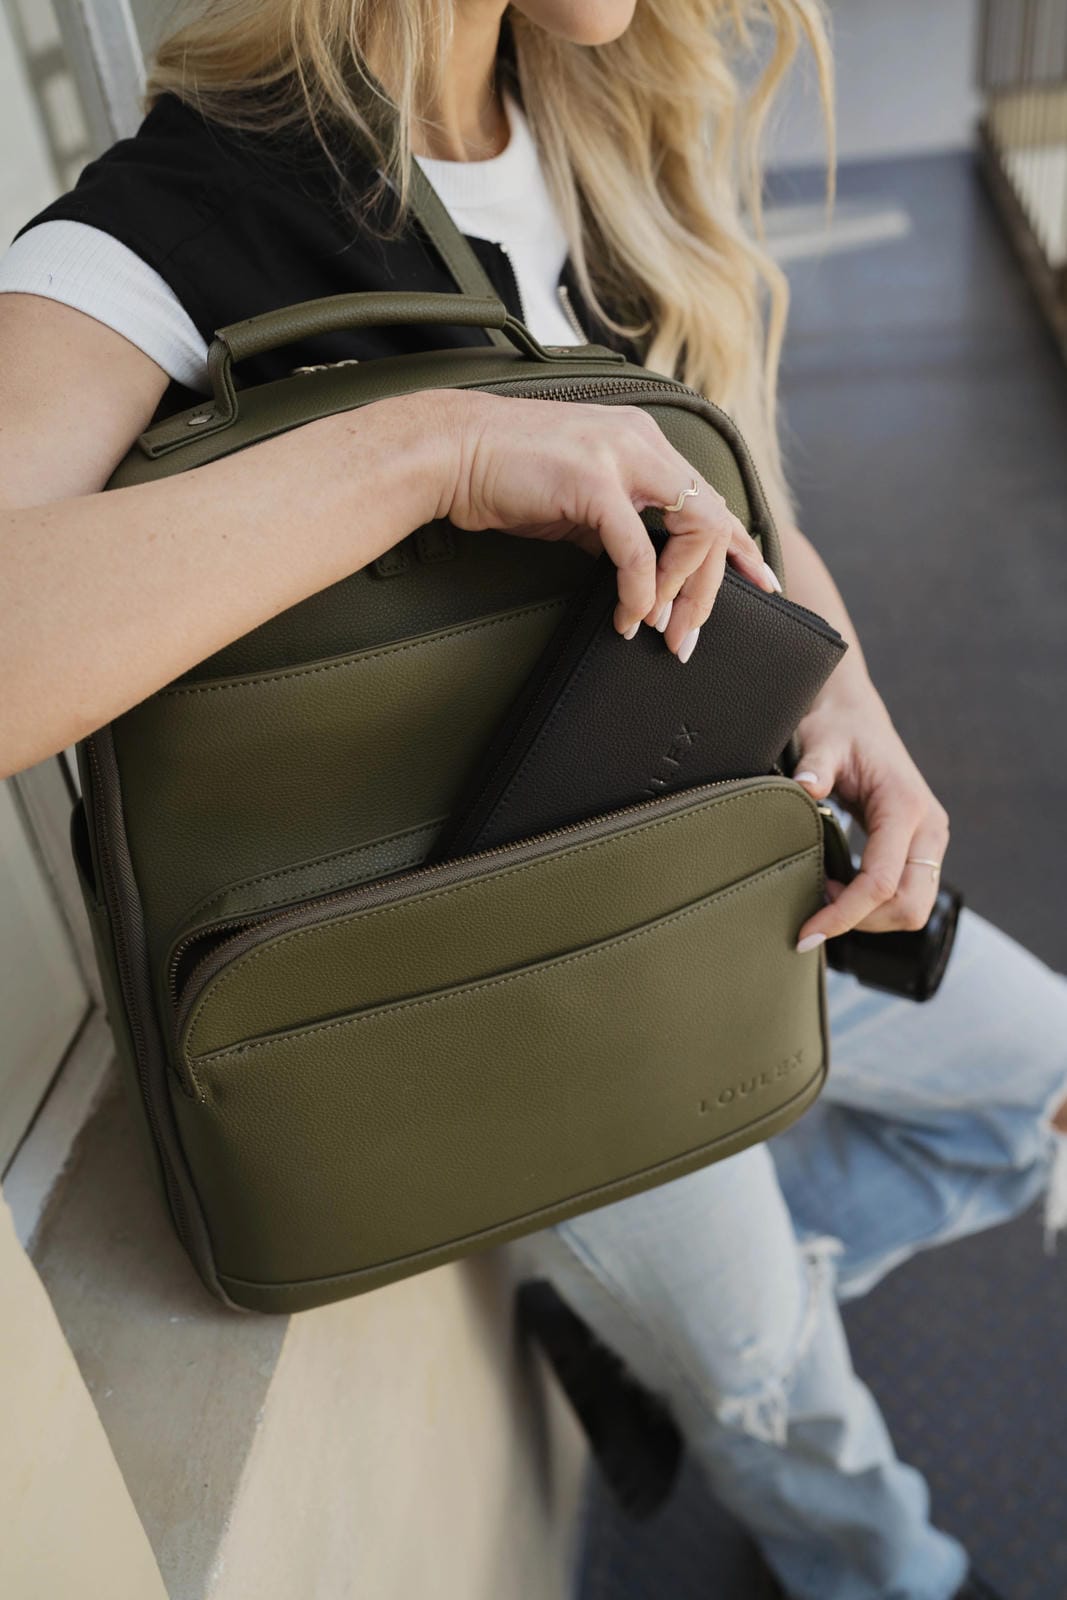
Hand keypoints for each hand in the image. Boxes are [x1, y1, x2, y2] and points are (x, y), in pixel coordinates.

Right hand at [438, 390, 779, 659]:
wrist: (450, 452)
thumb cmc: (504, 476)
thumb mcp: (576, 499)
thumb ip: (616, 525)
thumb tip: (642, 575)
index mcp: (642, 442)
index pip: (711, 495)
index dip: (741, 545)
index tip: (761, 583)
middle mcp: (641, 442)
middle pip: (713, 519)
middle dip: (709, 588)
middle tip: (688, 635)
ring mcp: (620, 458)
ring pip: (693, 530)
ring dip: (681, 591)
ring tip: (661, 628)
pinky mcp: (593, 482)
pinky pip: (638, 550)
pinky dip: (641, 591)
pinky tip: (629, 615)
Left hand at [792, 684, 949, 948]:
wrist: (856, 717)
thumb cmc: (838, 729)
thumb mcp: (822, 742)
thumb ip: (815, 765)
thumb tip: (805, 787)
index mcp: (905, 807)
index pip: (882, 882)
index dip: (844, 914)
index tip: (807, 930)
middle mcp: (928, 829)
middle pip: (909, 907)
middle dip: (862, 923)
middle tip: (815, 918)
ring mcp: (928, 841)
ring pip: (912, 908)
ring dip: (869, 918)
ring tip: (824, 899)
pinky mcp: (919, 848)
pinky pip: (906, 893)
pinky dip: (874, 906)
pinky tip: (838, 892)